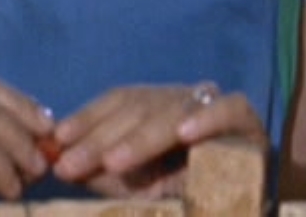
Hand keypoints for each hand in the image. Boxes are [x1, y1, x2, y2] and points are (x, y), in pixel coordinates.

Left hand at [51, 82, 268, 197]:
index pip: (122, 99)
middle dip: (102, 136)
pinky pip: (229, 109)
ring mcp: (217, 106)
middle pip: (142, 105)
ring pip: (176, 109)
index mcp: (158, 110)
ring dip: (142, 137)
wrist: (238, 212)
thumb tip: (57, 159)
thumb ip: (101, 171)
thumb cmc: (183, 201)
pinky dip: (207, 118)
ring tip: (113, 160)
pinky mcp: (248, 121)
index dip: (89, 116)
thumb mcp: (134, 188)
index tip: (58, 138)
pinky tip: (183, 135)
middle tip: (70, 164)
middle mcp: (186, 101)